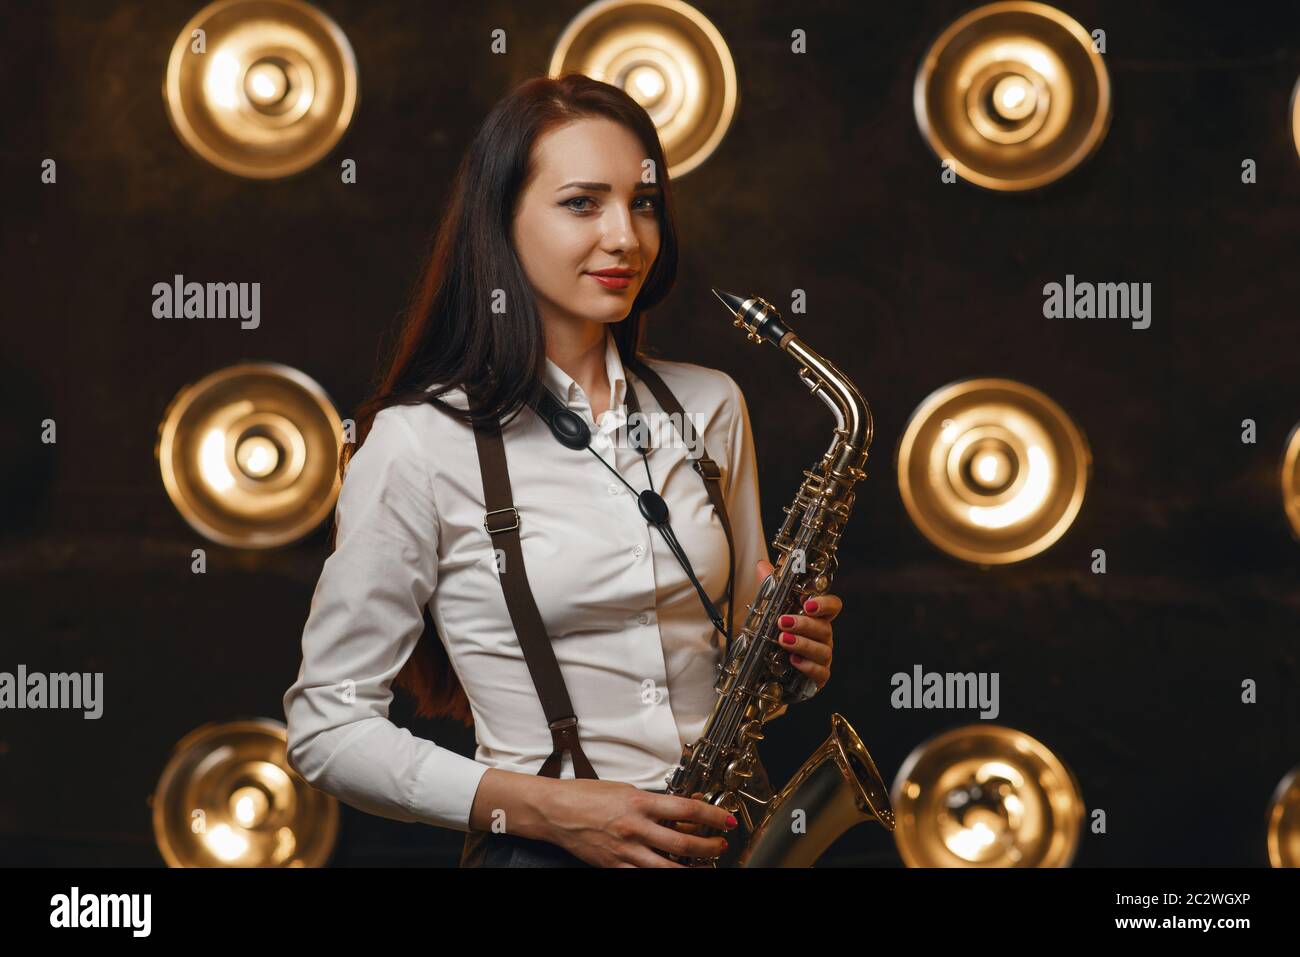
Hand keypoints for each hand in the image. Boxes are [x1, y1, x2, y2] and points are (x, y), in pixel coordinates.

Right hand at [539, 779, 738, 867]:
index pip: (686, 810)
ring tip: (705, 865)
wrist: (555, 810)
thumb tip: (679, 813)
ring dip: (692, 868)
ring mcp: (625, 850)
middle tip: (720, 845)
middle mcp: (634, 828)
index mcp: (638, 803)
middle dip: (709, 846)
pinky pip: (643, 876)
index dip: (711, 815)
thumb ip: (652, 803)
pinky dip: (663, 876)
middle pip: (683, 843)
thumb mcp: (625, 790)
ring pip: (667, 867)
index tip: (725, 820)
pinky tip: (672, 873)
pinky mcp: (614, 866)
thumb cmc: (586, 796)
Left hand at [757, 558, 840, 693]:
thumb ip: (769, 589)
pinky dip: (808, 666)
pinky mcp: (818, 677)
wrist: (768, 669)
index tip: (808, 604)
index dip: (825, 604)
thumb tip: (762, 565)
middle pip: (825, 627)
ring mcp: (822, 657)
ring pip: (823, 650)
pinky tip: (794, 661)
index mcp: (816, 618)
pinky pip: (821, 673)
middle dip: (804, 624)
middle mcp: (823, 636)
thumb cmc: (776, 636)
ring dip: (803, 644)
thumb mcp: (769, 612)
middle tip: (783, 622)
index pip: (833, 606)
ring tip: (783, 640)